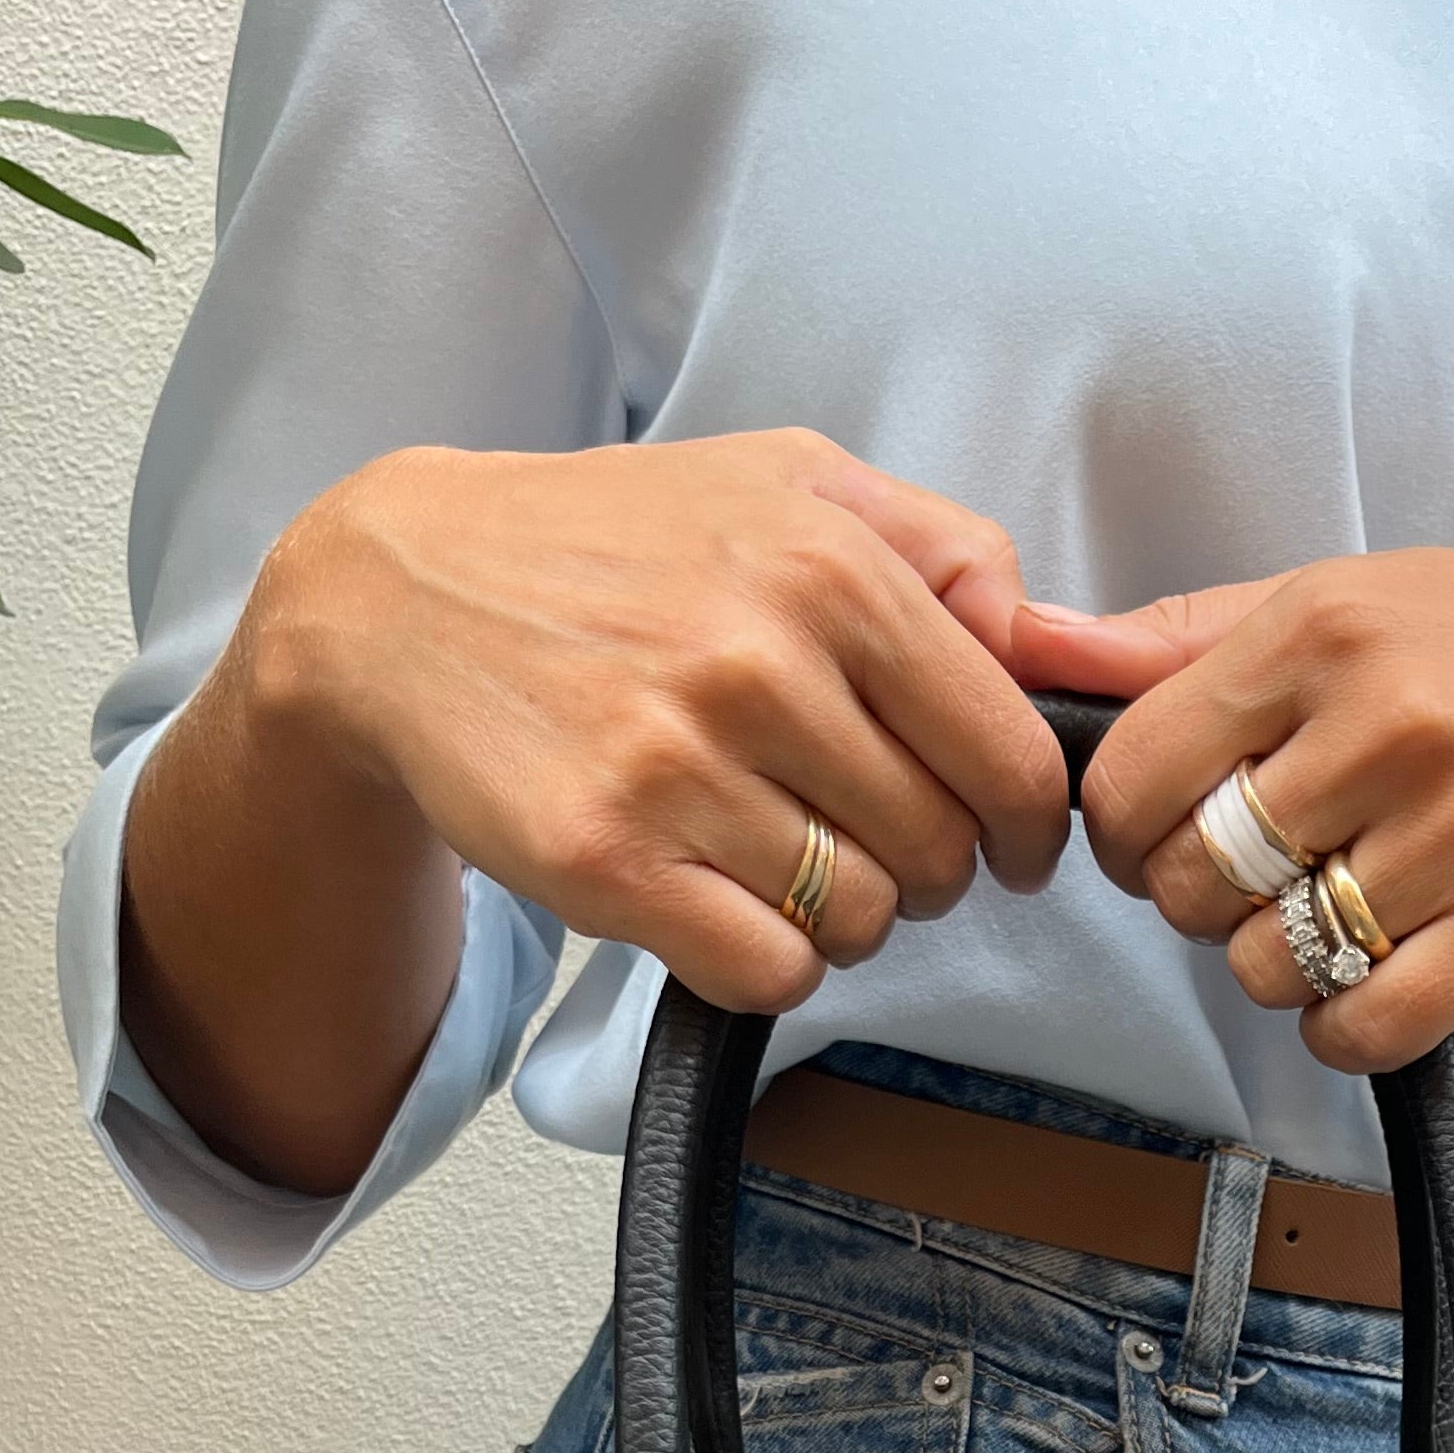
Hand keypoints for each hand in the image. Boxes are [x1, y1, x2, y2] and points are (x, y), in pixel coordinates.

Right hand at [125, 426, 1077, 1189]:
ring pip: (861, 921)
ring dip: (841, 916)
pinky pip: (769, 969)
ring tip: (778, 856)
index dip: (1026, 822)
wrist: (399, 598)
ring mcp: (678, 765)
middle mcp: (759, 660)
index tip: (1005, 838)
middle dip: (928, 868)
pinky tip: (725, 901)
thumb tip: (1054, 644)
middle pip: (943, 851)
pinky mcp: (608, 859)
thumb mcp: (787, 483)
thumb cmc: (610, 546)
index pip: (1010, 753)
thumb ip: (942, 549)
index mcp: (828, 565)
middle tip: (866, 841)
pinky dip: (766, 960)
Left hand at [1012, 555, 1453, 1076]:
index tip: (1176, 835)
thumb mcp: (1352, 601)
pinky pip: (1360, 1027)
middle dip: (1208, 903)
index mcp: (1324, 627)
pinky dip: (1345, 1028)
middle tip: (1272, 879)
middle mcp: (1391, 718)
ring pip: (1270, 965)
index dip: (1129, 834)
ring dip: (1285, 969)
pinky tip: (1380, 981)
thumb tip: (1026, 642)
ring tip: (1348, 915)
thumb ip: (1185, 639)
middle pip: (1192, 882)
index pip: (1131, 776)